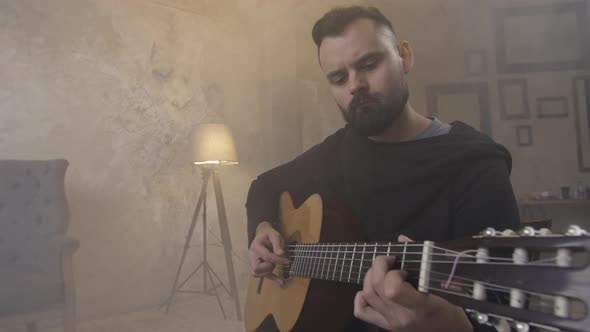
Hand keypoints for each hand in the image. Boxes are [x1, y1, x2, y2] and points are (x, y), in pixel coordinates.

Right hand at [248, 221, 288, 285]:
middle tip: (276, 262)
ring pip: (258, 274)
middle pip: (257, 268)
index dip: (278, 260)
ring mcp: (253, 262)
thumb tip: (281, 254)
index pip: (266, 256)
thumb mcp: (274, 235)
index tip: (288, 261)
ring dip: (269, 272)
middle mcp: (252, 256)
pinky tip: (281, 282)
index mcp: (256, 246)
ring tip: (275, 265)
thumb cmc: (269, 234)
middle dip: (269, 266)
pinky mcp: (257, 267)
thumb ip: (277, 244)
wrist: (263, 234)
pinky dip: (272, 279)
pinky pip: (262, 276)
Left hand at [353, 235, 472, 331]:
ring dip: (371, 277)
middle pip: (375, 287)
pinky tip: (373, 290)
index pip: (392, 289)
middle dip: (379, 267)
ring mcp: (391, 323)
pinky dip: (361, 297)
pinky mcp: (385, 326)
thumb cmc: (450, 309)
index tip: (401, 267)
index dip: (392, 273)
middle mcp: (401, 316)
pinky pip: (361, 311)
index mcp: (419, 307)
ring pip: (366, 294)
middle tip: (392, 264)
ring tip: (385, 273)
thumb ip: (423, 259)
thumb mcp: (444, 285)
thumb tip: (401, 239)